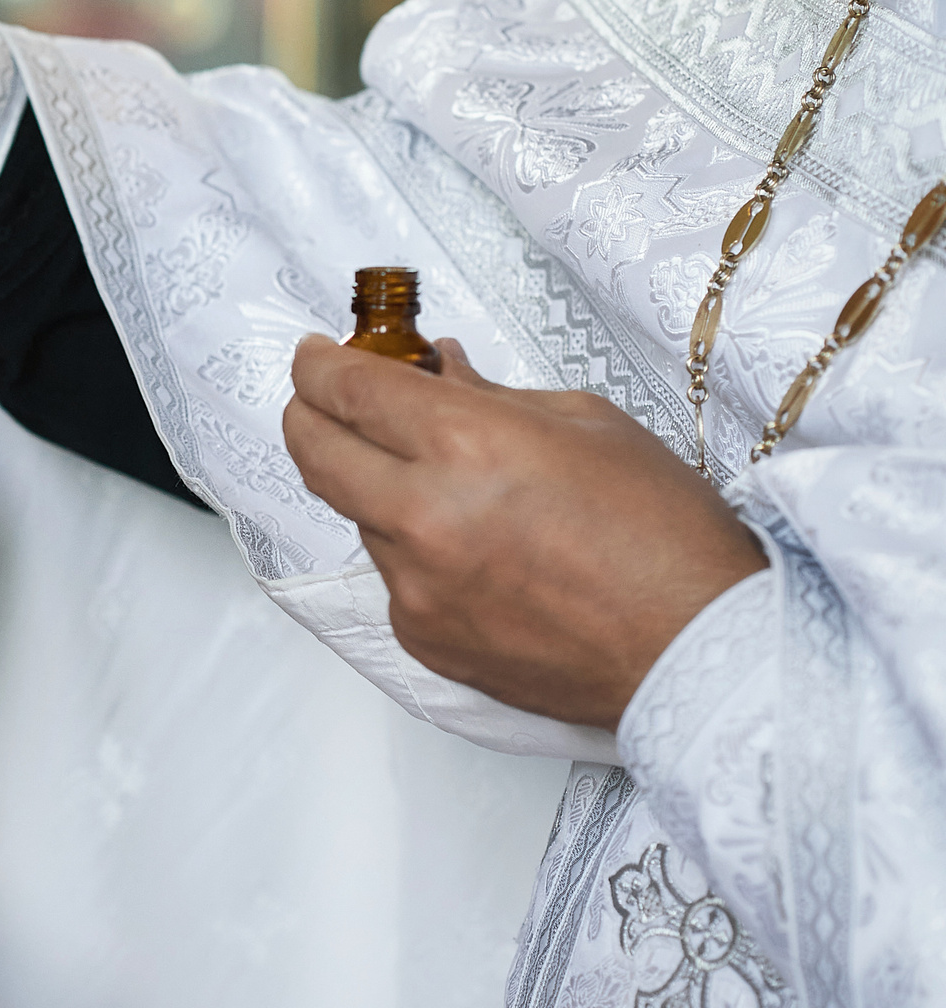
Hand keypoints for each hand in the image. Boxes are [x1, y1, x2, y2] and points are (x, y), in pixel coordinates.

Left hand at [283, 335, 767, 727]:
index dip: (318, 366)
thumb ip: (490, 395)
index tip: (315, 357)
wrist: (698, 651)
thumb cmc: (665, 537)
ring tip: (451, 485)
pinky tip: (479, 551)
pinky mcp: (423, 638)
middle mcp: (423, 517)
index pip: (346, 390)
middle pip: (312, 450)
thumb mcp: (587, 425)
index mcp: (465, 446)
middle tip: (326, 398)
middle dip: (308, 413)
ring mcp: (415, 586)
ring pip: (357, 514)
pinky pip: (394, 576)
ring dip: (378, 486)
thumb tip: (436, 370)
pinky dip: (415, 551)